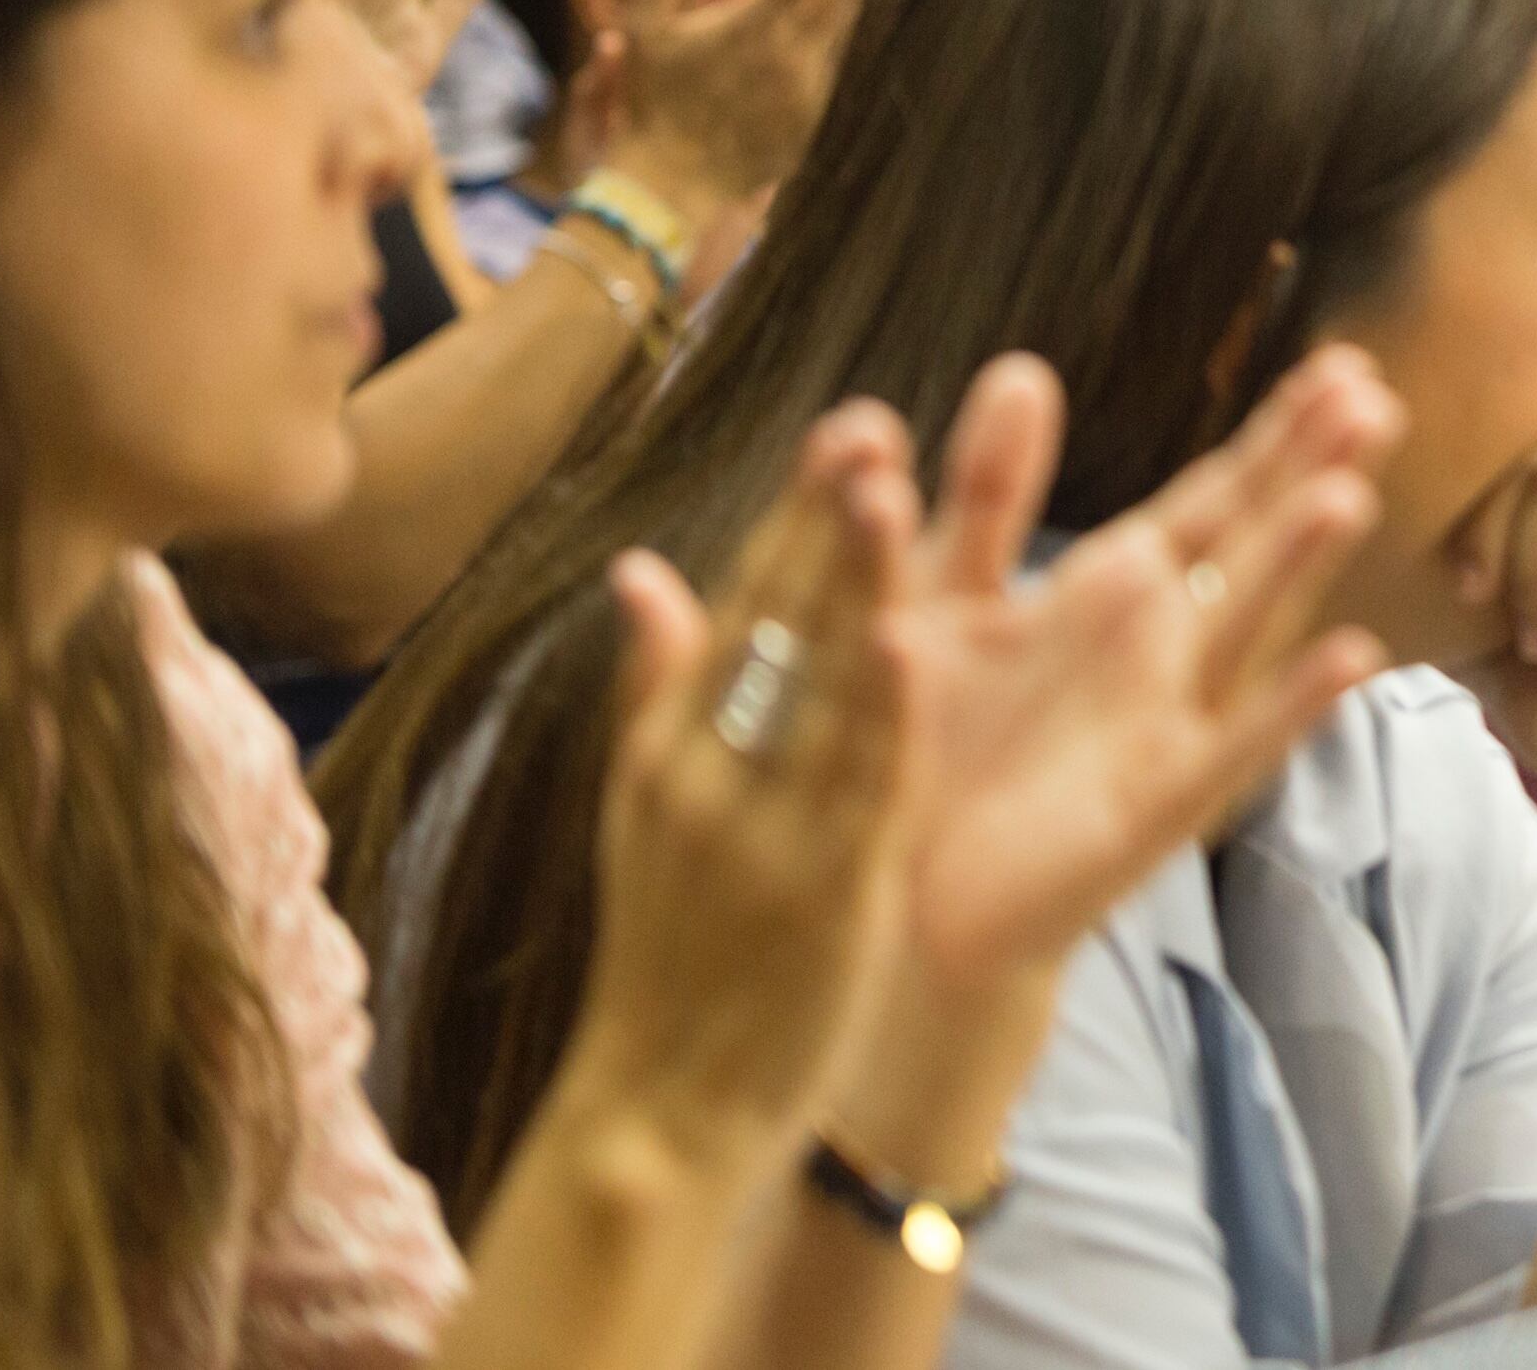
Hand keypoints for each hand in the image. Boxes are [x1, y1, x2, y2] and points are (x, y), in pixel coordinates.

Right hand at [572, 403, 921, 1164]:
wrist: (656, 1114)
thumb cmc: (669, 960)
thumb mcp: (643, 815)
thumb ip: (657, 689)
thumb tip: (639, 570)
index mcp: (670, 747)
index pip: (740, 607)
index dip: (792, 518)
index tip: (841, 431)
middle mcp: (706, 772)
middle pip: (773, 625)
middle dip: (821, 520)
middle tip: (865, 422)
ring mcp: (759, 827)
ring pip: (814, 684)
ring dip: (850, 581)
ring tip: (885, 484)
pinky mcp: (815, 889)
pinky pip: (852, 784)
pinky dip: (873, 709)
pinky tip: (897, 636)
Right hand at [586, 0, 887, 230]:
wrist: (670, 186)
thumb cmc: (651, 102)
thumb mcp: (642, 30)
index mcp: (754, 27)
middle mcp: (793, 58)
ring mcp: (811, 93)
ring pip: (851, 28)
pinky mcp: (818, 122)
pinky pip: (844, 67)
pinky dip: (852, 36)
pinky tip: (863, 18)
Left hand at [890, 349, 1393, 986]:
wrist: (894, 900)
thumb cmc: (926, 745)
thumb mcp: (945, 593)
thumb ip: (989, 490)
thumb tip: (1024, 370)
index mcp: (1116, 594)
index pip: (1215, 499)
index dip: (1276, 434)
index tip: (1344, 364)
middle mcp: (1162, 651)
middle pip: (1252, 543)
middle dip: (1308, 468)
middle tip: (1374, 394)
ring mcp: (1168, 727)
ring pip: (1250, 627)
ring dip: (1298, 564)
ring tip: (1348, 493)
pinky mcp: (1152, 809)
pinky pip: (1231, 749)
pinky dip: (1291, 706)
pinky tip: (1348, 657)